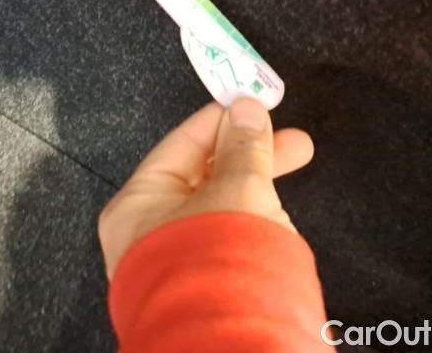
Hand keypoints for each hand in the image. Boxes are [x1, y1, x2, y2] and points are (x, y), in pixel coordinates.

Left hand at [98, 98, 314, 278]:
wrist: (233, 345)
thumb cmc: (219, 261)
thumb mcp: (235, 189)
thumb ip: (243, 147)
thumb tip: (246, 108)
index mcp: (139, 204)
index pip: (180, 146)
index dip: (219, 121)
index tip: (252, 103)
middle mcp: (150, 234)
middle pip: (204, 178)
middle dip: (251, 156)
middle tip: (293, 141)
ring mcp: (178, 262)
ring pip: (222, 209)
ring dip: (258, 189)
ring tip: (293, 185)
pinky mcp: (207, 286)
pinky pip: (231, 241)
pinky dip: (256, 224)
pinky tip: (280, 221)